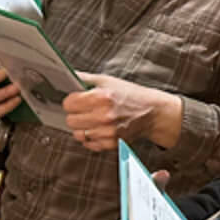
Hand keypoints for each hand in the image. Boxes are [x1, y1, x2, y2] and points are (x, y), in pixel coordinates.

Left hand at [63, 73, 181, 151]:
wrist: (152, 112)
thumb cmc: (130, 95)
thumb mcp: (109, 81)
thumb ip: (86, 79)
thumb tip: (67, 75)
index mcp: (102, 97)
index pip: (68, 103)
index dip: (72, 101)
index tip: (77, 100)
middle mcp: (104, 116)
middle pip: (70, 120)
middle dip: (76, 114)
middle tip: (87, 110)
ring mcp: (107, 132)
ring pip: (77, 134)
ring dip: (83, 127)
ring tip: (94, 120)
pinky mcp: (111, 143)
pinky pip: (88, 144)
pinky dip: (91, 138)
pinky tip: (101, 129)